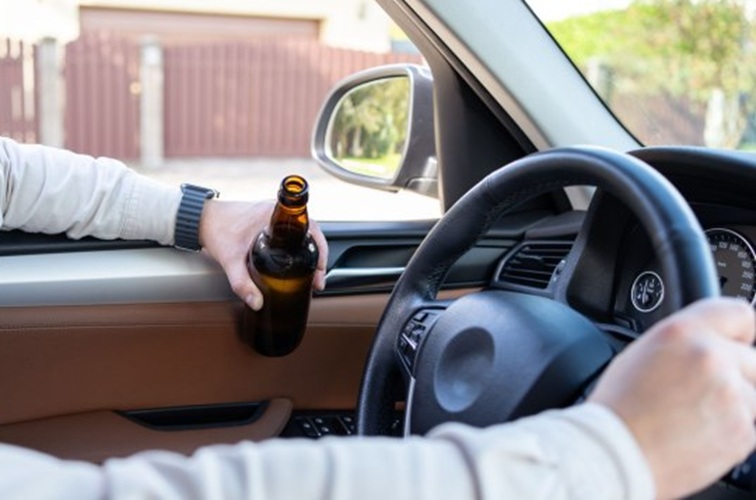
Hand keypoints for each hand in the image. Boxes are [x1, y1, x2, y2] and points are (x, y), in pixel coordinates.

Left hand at [197, 199, 327, 309]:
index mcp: (274, 214)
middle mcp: (277, 211)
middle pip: (312, 231)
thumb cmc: (215, 230)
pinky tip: (296, 261)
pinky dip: (299, 245)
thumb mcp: (230, 260)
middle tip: (317, 278)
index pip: (311, 228)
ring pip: (303, 232)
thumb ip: (242, 284)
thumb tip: (257, 303)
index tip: (320, 270)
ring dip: (310, 250)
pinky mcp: (267, 219)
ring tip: (311, 272)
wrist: (199, 219)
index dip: (321, 250)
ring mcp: (273, 214)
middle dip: (318, 255)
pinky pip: (292, 231)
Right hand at [590, 297, 755, 498]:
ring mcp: (732, 396)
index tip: (742, 343)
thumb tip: (713, 344)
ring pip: (754, 394)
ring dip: (734, 404)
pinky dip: (731, 430)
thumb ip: (685, 343)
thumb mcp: (642, 353)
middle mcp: (712, 358)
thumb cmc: (618, 408)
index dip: (741, 333)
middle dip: (737, 373)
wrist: (614, 454)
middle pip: (753, 359)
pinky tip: (697, 433)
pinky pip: (751, 425)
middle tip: (704, 391)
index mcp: (684, 332)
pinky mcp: (742, 432)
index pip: (740, 314)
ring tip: (693, 417)